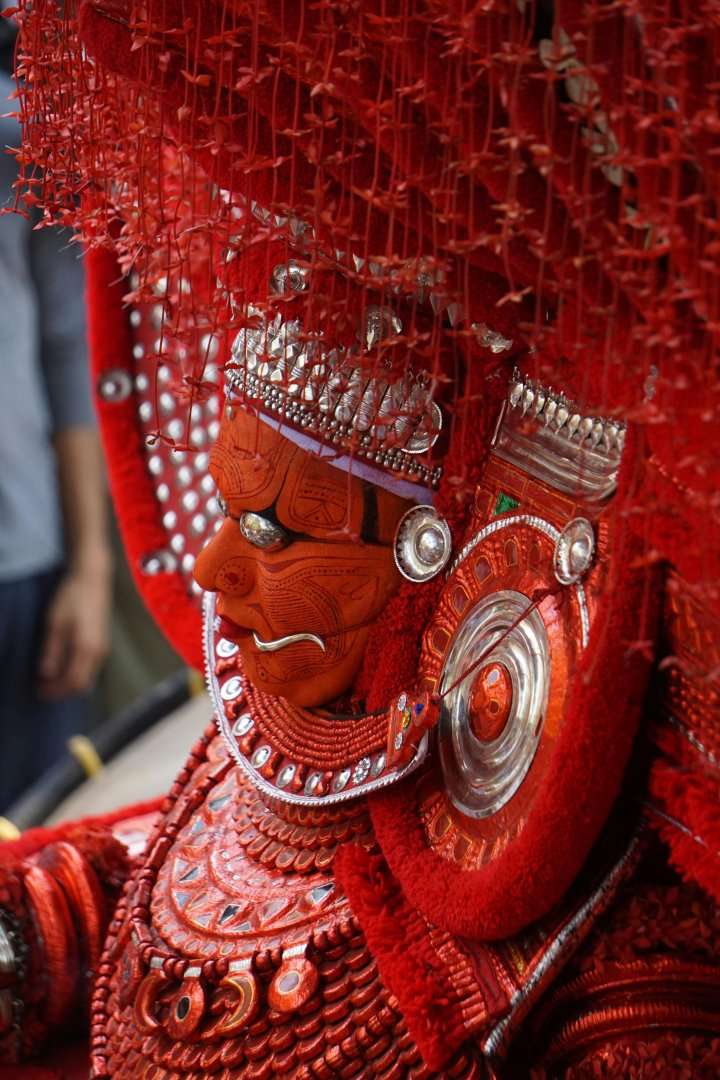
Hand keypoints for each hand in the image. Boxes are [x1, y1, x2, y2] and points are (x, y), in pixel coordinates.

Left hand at [38, 568, 110, 699]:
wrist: (93, 579)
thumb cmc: (73, 597)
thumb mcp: (56, 623)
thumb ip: (52, 651)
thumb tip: (46, 674)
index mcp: (87, 648)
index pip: (73, 682)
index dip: (56, 691)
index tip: (40, 691)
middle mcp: (99, 652)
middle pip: (83, 684)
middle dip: (63, 690)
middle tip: (43, 688)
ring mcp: (103, 647)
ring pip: (88, 677)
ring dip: (69, 682)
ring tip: (50, 679)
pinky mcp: (102, 642)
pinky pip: (90, 667)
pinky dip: (76, 673)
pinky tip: (63, 666)